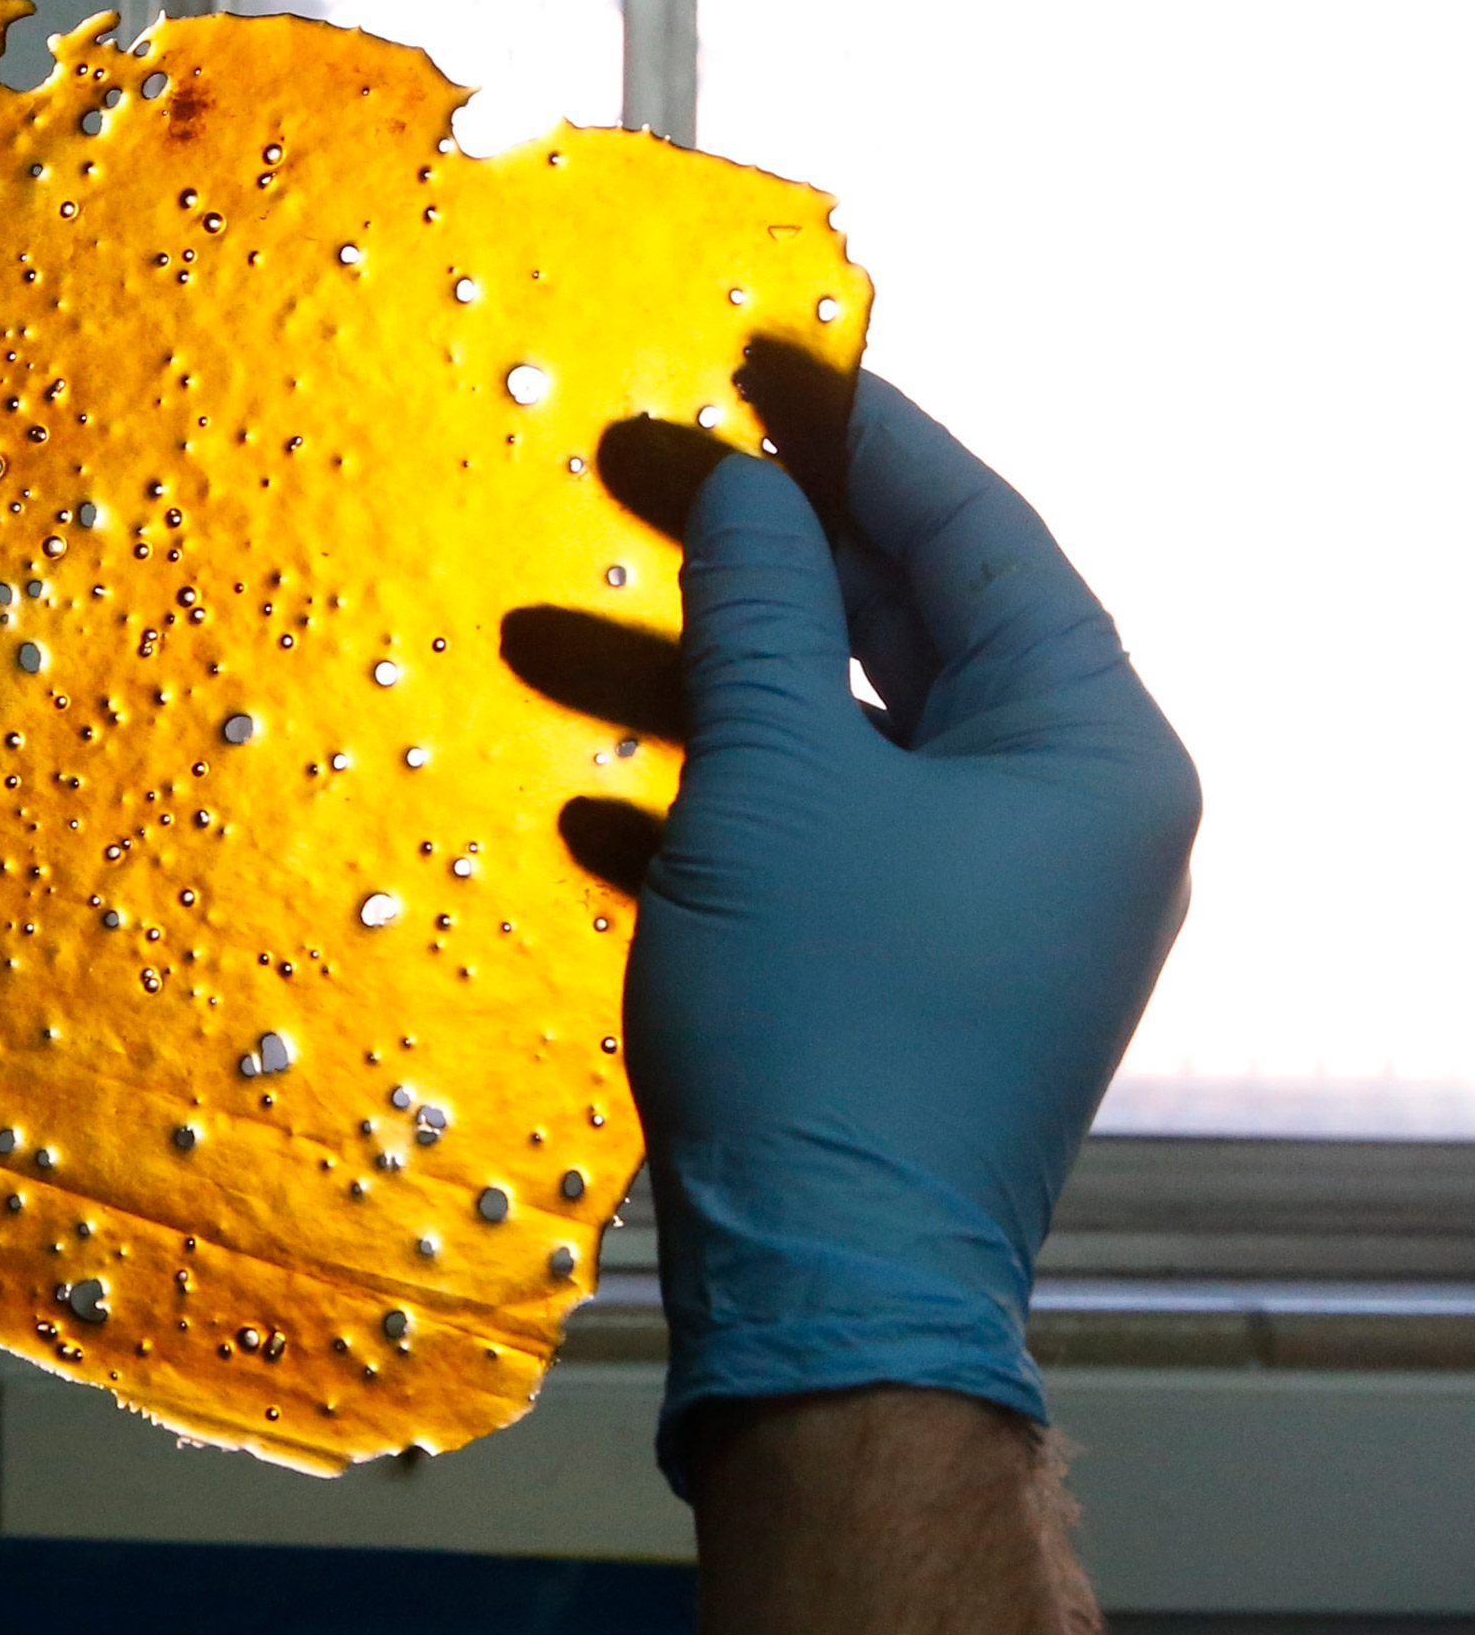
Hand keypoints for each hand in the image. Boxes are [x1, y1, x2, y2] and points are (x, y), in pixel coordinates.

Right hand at [623, 376, 1199, 1480]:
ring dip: (694, 683)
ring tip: (546, 628)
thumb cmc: (825, 1027)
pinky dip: (709, 801)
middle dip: (756, 555)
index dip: (861, 434)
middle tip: (631, 460)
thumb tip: (750, 493)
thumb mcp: (773, 784)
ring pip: (837, 739)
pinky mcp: (911, 976)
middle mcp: (1065, 815)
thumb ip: (760, 618)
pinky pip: (814, 841)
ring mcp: (991, 903)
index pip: (976, 536)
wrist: (826, 1280)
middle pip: (904, 629)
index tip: (763, 353)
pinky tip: (591, 789)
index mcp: (1088, 749)